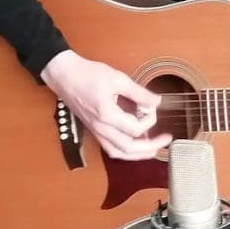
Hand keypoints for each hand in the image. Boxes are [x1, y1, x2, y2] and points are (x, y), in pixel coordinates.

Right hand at [41, 50, 171, 159]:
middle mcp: (101, 128)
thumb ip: (139, 93)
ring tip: (153, 149)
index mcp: (107, 115)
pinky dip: (125, 150)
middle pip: (129, 149)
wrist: (64, 75)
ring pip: (119, 152)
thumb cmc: (88, 74)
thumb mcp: (118, 79)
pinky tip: (135, 144)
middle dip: (151, 147)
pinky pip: (111, 148)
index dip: (149, 119)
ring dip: (138, 154)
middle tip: (165, 140)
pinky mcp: (94, 130)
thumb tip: (156, 103)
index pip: (136, 128)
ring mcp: (96, 131)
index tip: (151, 106)